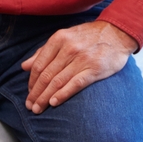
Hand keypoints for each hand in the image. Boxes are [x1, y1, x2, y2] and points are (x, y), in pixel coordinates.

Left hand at [22, 20, 137, 113]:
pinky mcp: (94, 69)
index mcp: (59, 39)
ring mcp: (82, 59)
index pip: (39, 64)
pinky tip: (54, 103)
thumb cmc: (90, 36)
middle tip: (30, 106)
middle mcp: (69, 48)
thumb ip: (44, 51)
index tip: (29, 92)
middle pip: (47, 75)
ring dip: (45, 97)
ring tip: (38, 108)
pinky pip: (75, 84)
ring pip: (58, 81)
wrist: (118, 32)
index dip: (31, 81)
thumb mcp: (66, 37)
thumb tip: (24, 66)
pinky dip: (63, 94)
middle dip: (36, 93)